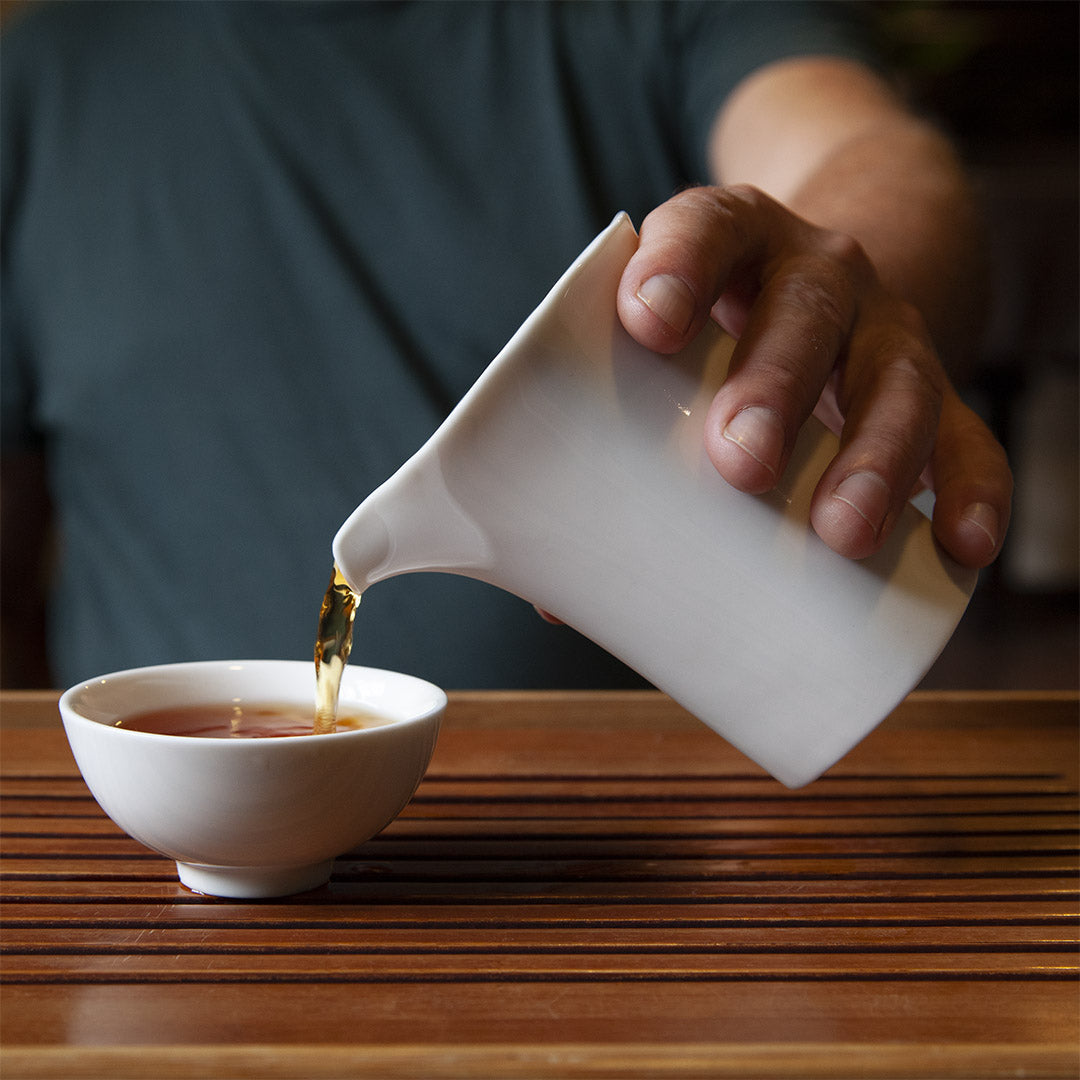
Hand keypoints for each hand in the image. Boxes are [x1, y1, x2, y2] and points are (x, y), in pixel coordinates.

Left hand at [616, 186, 1011, 568]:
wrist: (828, 297)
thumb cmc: (711, 347)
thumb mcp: (661, 360)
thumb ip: (600, 451)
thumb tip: (552, 591)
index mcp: (733, 248)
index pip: (707, 225)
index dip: (677, 264)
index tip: (644, 322)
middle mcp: (817, 274)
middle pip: (807, 309)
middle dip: (775, 381)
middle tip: (738, 463)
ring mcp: (884, 330)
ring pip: (897, 374)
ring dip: (875, 452)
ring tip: (841, 530)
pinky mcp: (937, 394)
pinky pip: (970, 436)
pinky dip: (970, 490)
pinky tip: (960, 546)